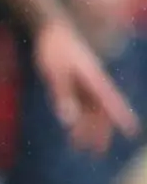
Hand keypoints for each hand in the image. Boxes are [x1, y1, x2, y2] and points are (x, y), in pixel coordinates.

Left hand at [32, 18, 140, 150]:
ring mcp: (85, 83)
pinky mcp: (75, 83)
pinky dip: (77, 119)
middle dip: (101, 132)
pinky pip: (79, 105)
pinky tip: (72, 131)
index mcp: (94, 79)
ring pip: (89, 110)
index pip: (111, 101)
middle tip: (98, 153)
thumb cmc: (55, 49)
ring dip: (86, 128)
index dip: (121, 117)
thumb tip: (69, 120)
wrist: (51, 30)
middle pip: (101, 111)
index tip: (132, 131)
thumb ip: (63, 95)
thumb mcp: (55, 74)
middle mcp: (94, 83)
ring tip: (82, 148)